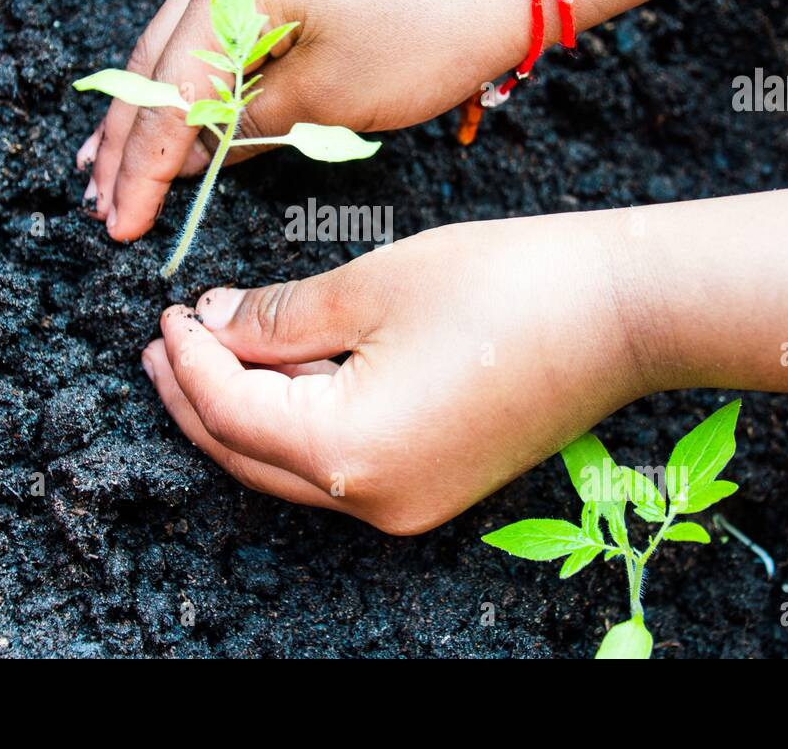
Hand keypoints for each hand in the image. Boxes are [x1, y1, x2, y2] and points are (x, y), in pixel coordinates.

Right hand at [76, 0, 544, 241]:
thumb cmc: (433, 32)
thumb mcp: (331, 100)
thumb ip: (245, 129)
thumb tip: (193, 156)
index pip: (171, 89)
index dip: (144, 167)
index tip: (122, 224)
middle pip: (158, 56)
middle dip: (129, 136)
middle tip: (98, 200)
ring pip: (181, 36)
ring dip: (153, 102)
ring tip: (110, 164)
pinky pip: (219, 16)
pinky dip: (199, 68)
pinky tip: (175, 107)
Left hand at [139, 214, 655, 533]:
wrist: (624, 311)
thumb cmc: (505, 284)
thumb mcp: (369, 287)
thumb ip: (277, 317)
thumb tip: (212, 324)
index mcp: (350, 454)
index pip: (231, 413)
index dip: (188, 361)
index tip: (166, 313)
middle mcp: (375, 501)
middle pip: (251, 455)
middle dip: (198, 397)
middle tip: (164, 343)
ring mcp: (409, 503)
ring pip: (292, 464)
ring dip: (247, 407)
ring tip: (213, 347)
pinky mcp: (434, 486)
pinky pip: (339, 462)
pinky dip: (301, 418)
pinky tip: (284, 368)